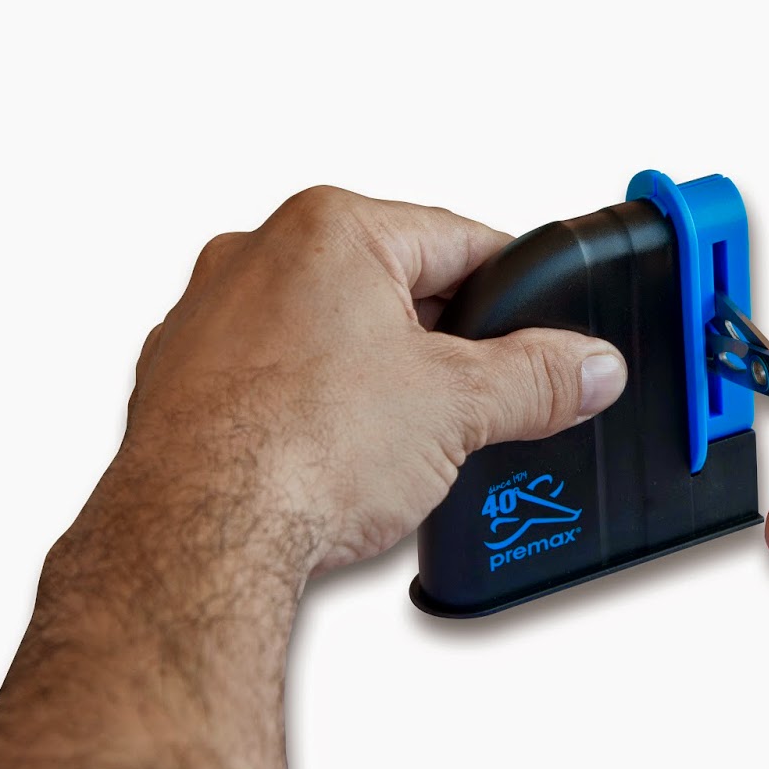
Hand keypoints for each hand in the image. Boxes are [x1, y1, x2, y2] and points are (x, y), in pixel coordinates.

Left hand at [122, 185, 627, 577]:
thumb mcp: (458, 408)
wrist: (195, 540)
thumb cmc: (298, 449)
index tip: (545, 327)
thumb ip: (538, 378)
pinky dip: (310, 408)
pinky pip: (271, 378)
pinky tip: (335, 458)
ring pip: (326, 333)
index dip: (518, 289)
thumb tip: (590, 366)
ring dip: (374, 377)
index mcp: (329, 228)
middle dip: (443, 344)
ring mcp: (206, 319)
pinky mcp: (178, 383)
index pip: (459, 240)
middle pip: (391, 287)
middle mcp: (256, 256)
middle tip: (480, 400)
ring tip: (405, 440)